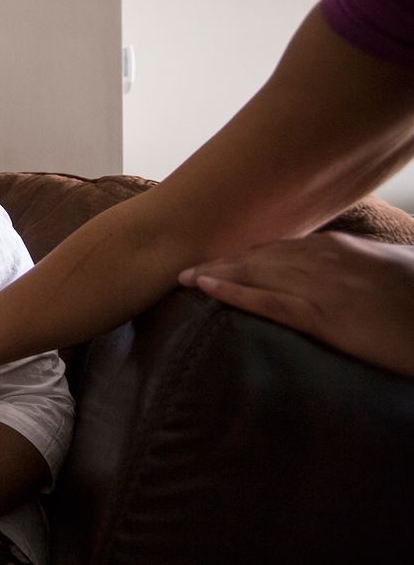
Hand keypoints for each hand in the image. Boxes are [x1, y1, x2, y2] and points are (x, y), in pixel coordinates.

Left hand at [179, 233, 413, 376]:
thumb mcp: (383, 273)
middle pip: (256, 257)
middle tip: (183, 266)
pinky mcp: (323, 316)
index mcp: (336, 248)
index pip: (276, 247)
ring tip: (181, 278)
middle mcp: (322, 259)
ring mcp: (320, 286)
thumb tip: (334, 277)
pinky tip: (204, 289)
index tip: (216, 259)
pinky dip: (231, 292)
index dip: (242, 255)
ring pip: (253, 273)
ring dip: (214, 273)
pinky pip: (266, 301)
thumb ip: (351, 269)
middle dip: (218, 261)